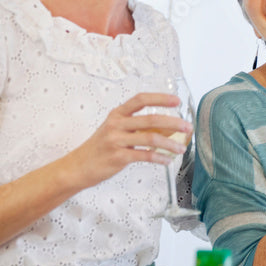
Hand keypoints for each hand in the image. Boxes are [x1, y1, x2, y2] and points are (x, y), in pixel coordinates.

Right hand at [58, 92, 193, 190]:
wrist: (78, 166)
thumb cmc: (100, 147)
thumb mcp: (115, 130)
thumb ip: (136, 126)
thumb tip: (166, 126)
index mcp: (117, 114)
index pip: (141, 99)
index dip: (160, 98)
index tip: (177, 101)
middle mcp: (116, 124)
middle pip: (150, 118)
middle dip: (173, 122)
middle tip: (188, 127)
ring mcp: (116, 140)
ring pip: (150, 138)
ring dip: (170, 143)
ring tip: (181, 149)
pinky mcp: (118, 157)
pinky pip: (145, 155)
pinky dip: (159, 158)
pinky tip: (167, 160)